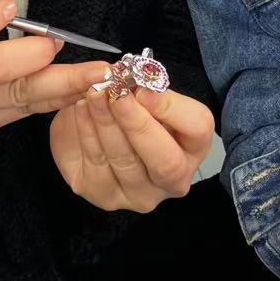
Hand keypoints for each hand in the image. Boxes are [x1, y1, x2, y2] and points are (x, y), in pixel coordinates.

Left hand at [49, 85, 213, 212]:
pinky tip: (82, 109)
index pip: (198, 128)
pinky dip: (87, 132)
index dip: (172, 108)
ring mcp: (140, 193)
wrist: (94, 127)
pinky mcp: (106, 196)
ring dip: (108, 123)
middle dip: (138, 123)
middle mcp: (174, 177)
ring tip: (95, 94)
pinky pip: (97, 164)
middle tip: (118, 94)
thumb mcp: (141, 91)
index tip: (144, 87)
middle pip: (166, 160)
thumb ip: (143, 87)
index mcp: (193, 145)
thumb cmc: (129, 107)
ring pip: (126, 162)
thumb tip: (133, 84)